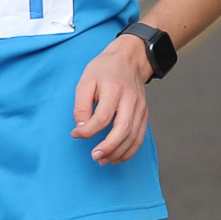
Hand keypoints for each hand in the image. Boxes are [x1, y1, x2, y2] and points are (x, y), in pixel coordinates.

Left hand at [73, 33, 152, 163]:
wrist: (130, 59)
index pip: (102, 117)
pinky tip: (116, 156)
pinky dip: (129, 151)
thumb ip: (81, 106)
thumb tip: (80, 129)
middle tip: (95, 156)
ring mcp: (140, 108)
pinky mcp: (145, 114)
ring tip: (103, 160)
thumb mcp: (85, 81)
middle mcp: (130, 100)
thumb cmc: (104, 70)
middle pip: (123, 129)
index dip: (88, 131)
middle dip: (108, 147)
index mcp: (114, 89)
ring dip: (118, 153)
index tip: (75, 134)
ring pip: (133, 137)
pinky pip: (139, 137)